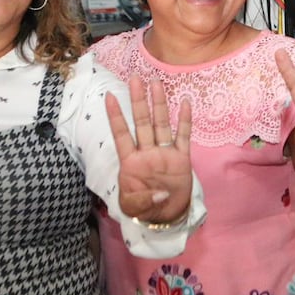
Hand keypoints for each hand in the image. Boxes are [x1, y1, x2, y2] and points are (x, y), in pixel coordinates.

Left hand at [105, 75, 193, 222]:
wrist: (167, 215)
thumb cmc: (145, 209)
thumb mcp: (134, 208)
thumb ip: (142, 201)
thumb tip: (160, 193)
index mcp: (130, 161)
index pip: (121, 134)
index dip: (116, 116)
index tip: (109, 96)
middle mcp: (146, 152)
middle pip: (141, 122)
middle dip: (138, 101)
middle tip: (135, 78)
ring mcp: (164, 153)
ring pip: (161, 124)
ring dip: (159, 104)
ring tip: (156, 83)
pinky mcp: (181, 157)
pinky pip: (183, 136)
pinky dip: (184, 120)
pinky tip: (184, 103)